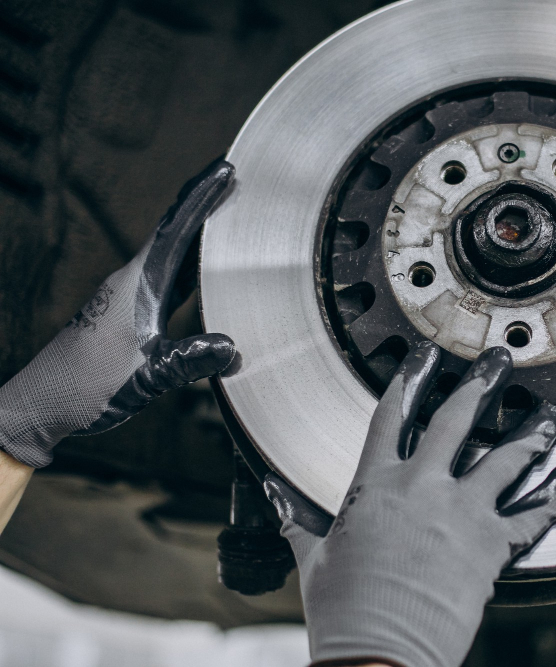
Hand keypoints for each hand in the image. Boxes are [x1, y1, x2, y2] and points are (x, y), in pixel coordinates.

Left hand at [0, 159, 236, 467]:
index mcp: (135, 286)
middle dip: (204, 204)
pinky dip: (192, 263)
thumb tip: (232, 348)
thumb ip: (189, 361)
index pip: (175, 231)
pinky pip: (168, 277)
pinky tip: (206, 266)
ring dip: (199, 232)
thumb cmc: (85, 387)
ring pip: (172, 254)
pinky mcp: (131, 313)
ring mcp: (130, 297)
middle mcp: (132, 282)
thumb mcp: (144, 376)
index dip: (201, 198)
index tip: (225, 170)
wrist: (43, 404)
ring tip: (229, 214)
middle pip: (175, 232)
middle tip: (234, 179)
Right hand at [265, 342, 555, 666]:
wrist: (378, 651)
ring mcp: (461, 513)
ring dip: (530, 432)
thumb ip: (296, 519)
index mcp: (376, 485)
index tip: (424, 357)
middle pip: (456, 420)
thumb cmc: (345, 610)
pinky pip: (533, 515)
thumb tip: (273, 495)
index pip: (393, 415)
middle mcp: (423, 488)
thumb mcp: (314, 558)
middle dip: (480, 384)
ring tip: (546, 414)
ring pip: (506, 458)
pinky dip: (554, 496)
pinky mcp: (491, 545)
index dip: (410, 378)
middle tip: (499, 362)